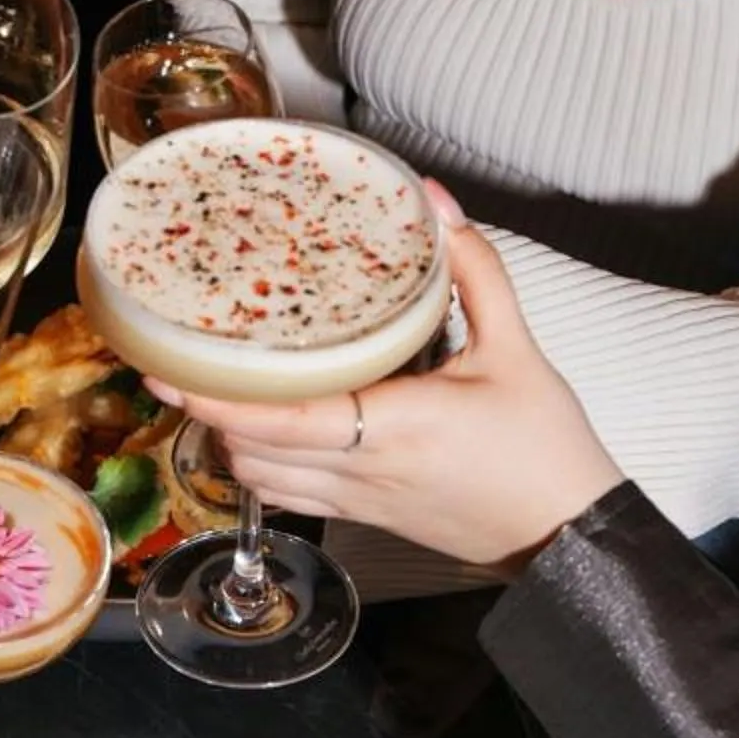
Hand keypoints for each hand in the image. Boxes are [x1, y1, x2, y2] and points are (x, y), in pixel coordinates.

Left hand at [163, 185, 624, 573]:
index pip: (279, 420)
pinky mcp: (365, 518)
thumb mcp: (517, 347)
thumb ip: (474, 270)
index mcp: (394, 427)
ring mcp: (359, 502)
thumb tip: (433, 202)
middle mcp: (363, 471)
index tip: (167, 367)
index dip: (214, 396)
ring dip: (232, 441)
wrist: (572, 534)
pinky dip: (262, 466)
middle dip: (208, 411)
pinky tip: (266, 429)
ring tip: (222, 389)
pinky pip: (290, 498)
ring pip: (262, 482)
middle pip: (249, 451)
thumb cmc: (546, 447)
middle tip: (185, 361)